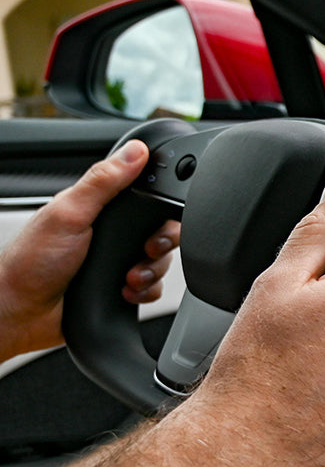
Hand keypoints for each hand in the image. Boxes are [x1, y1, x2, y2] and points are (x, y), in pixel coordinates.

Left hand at [0, 141, 179, 362]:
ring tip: (129, 278)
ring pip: (160, 260)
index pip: (146, 196)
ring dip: (152, 271)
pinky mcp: (121, 286)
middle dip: (160, 244)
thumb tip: (135, 151)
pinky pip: (153, 287)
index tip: (159, 218)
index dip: (161, 206)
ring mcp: (116, 260)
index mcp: (98, 208)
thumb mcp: (69, 213)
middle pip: (160, 230)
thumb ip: (103, 181)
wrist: (22, 315)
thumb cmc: (31, 263)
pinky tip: (126, 291)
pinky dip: (146, 291)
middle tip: (146, 250)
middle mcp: (110, 233)